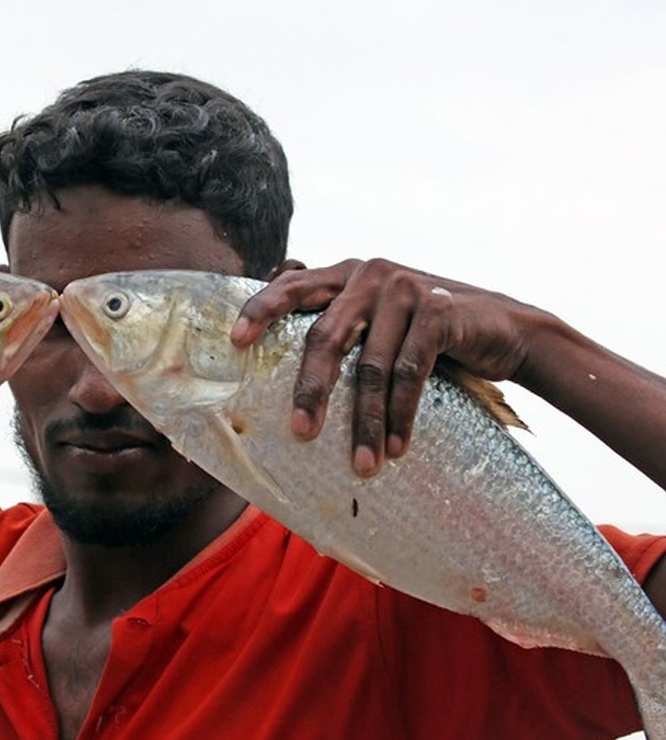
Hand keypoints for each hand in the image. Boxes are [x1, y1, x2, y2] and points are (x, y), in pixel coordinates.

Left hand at [231, 258, 535, 475]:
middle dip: (312, 390)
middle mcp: (371, 275)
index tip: (235, 341)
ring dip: (368, 421)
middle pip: (326, 336)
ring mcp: (407, 288)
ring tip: (363, 464)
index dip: (261, 309)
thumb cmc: (424, 335)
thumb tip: (275, 371)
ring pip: (371, 365)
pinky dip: (403, 414)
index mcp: (345, 276)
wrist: (504, 329)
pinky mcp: (441, 309)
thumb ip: (337, 328)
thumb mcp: (376, 324)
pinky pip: (412, 370)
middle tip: (301, 432)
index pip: (293, 286)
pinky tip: (399, 447)